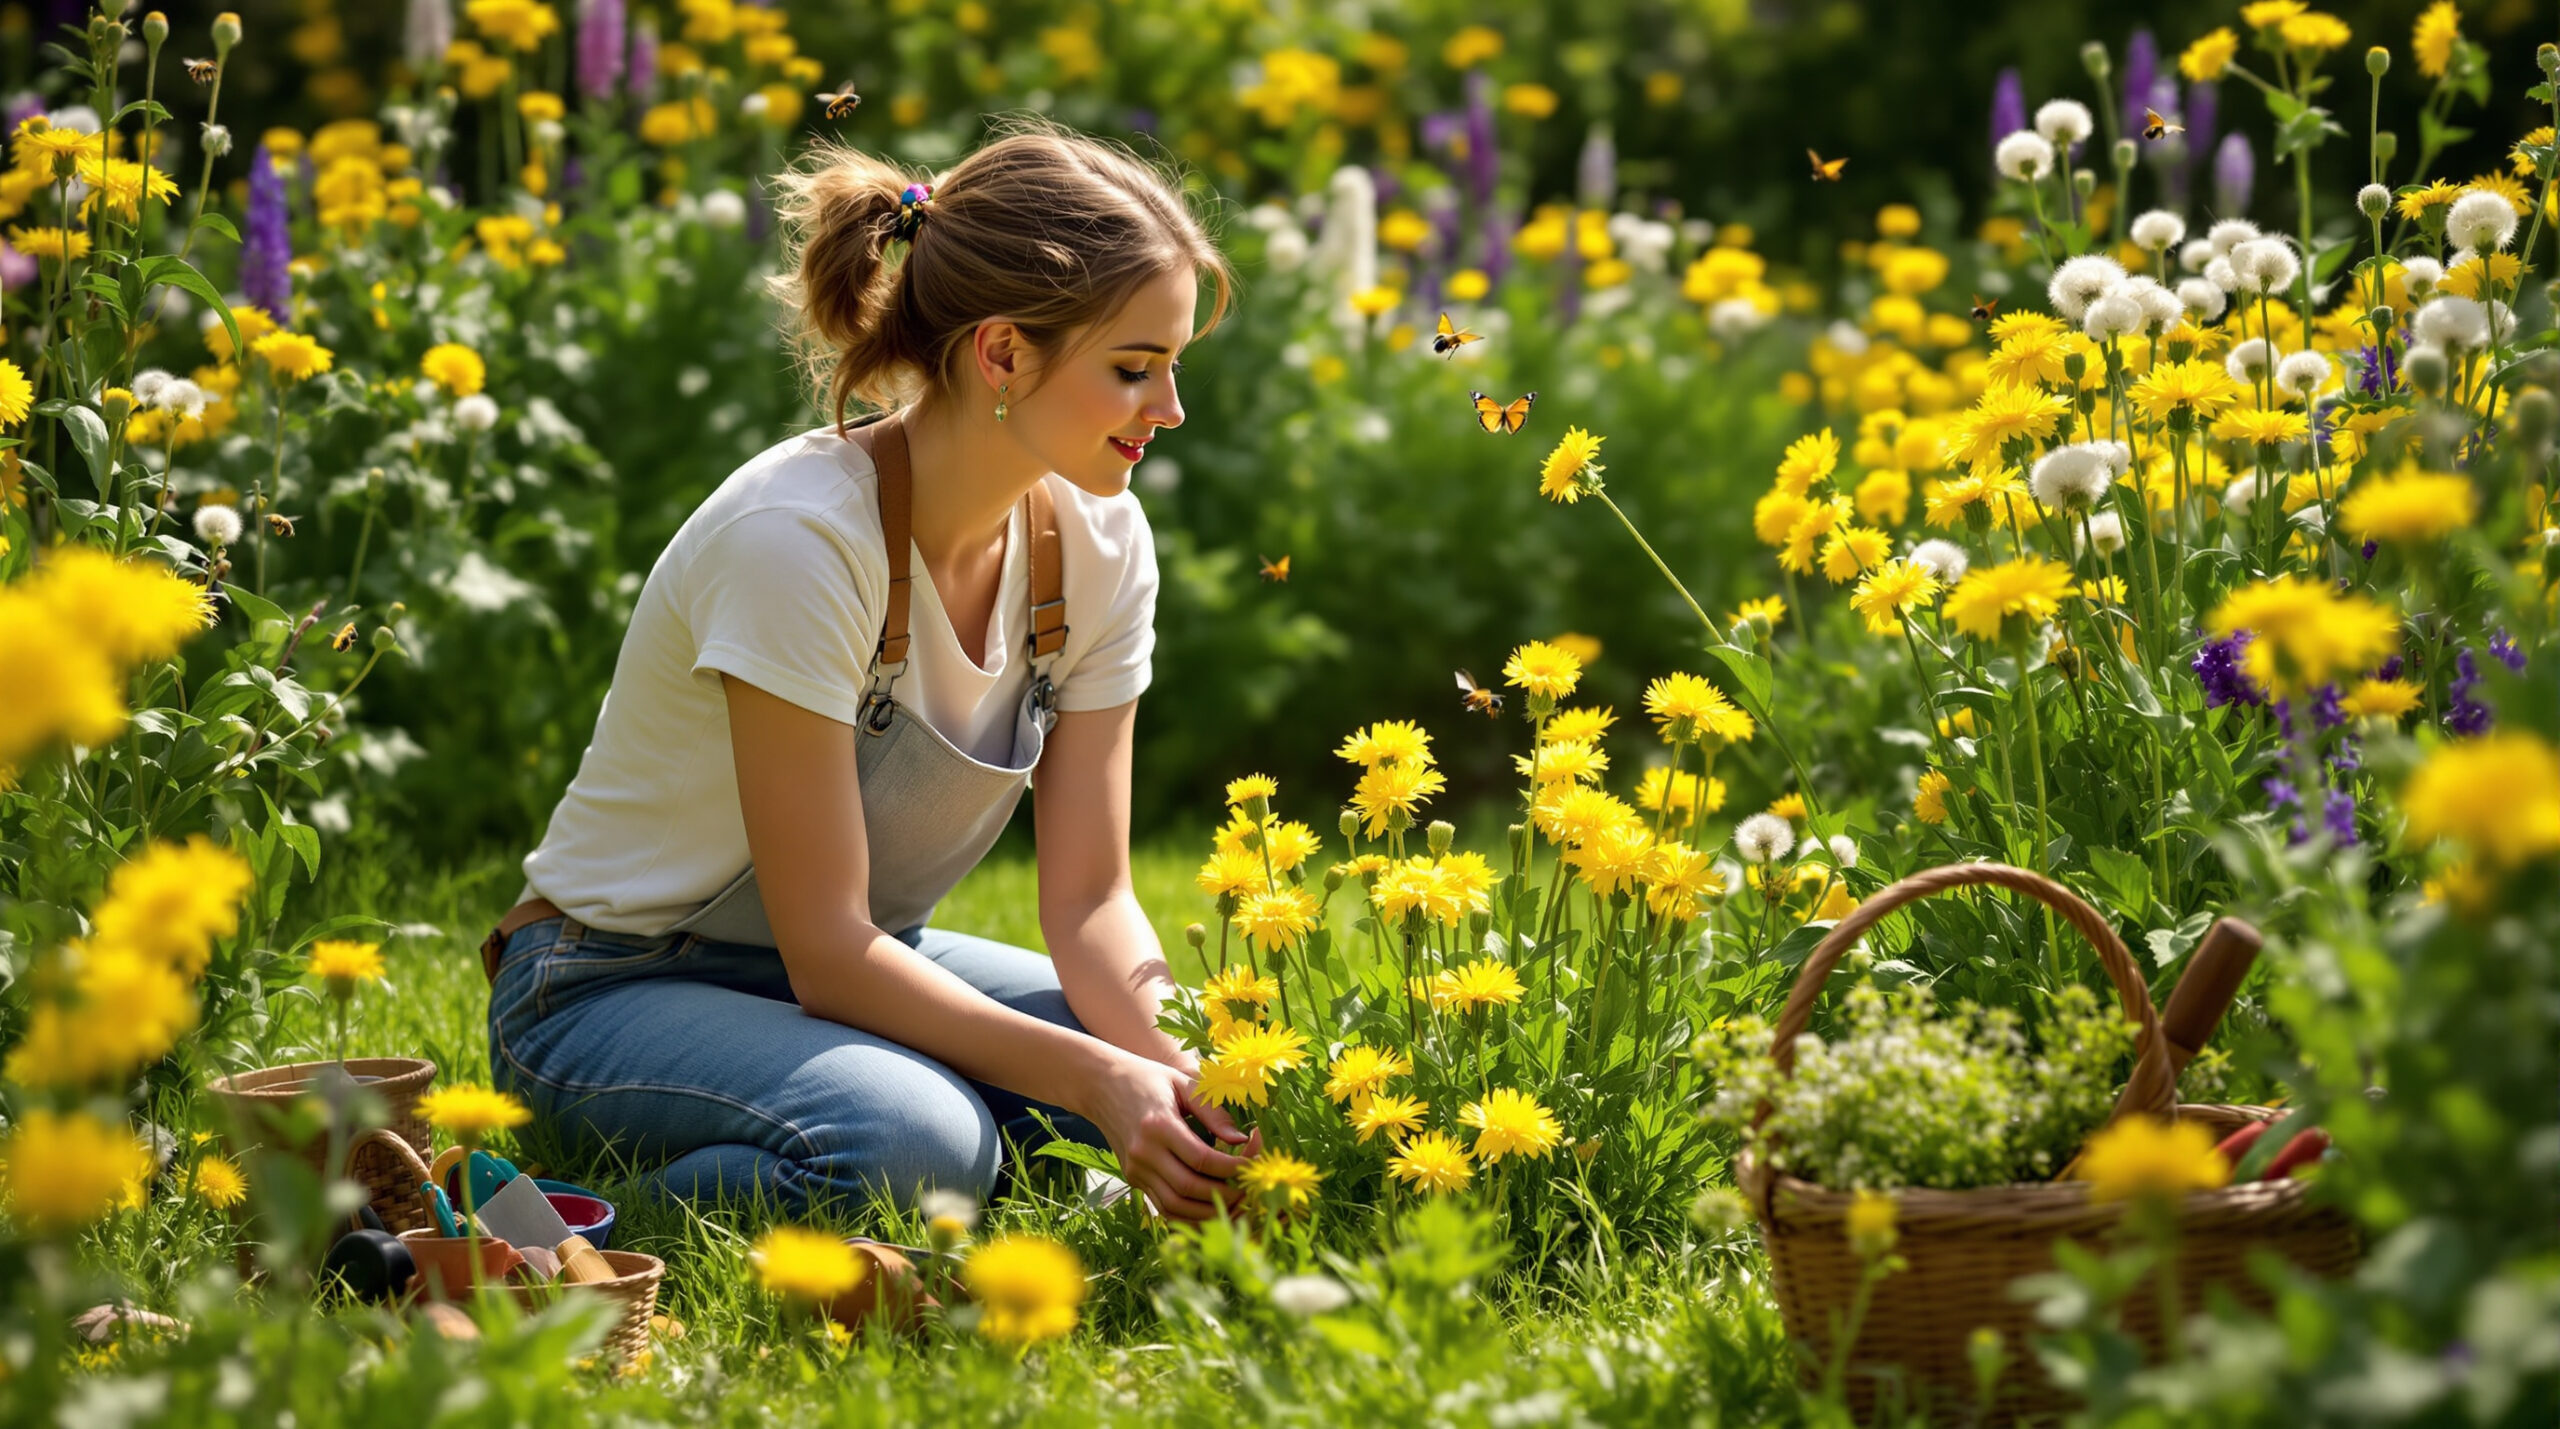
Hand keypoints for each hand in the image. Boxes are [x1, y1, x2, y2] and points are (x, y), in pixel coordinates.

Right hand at [1075, 1049, 1256, 1220]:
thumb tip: (1241, 1140)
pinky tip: (1209, 1207)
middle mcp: (1143, 1152)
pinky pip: (1163, 1206)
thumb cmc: (1148, 1078)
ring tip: (1233, 1201)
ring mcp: (1135, 1169)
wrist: (1100, 1084)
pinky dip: (1188, 1214)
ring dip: (1207, 1211)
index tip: (1252, 1164)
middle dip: (1224, 1193)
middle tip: (1247, 1188)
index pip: (1202, 1160)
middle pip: (1189, 1188)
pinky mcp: (1132, 1179)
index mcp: (1158, 1125)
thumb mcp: (1183, 1083)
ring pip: (1175, 1206)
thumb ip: (1213, 1111)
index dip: (1232, 1168)